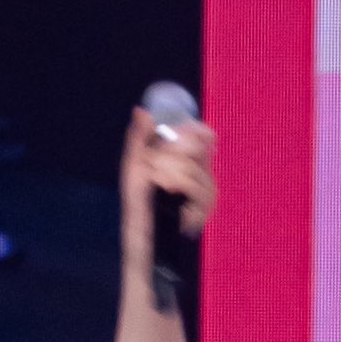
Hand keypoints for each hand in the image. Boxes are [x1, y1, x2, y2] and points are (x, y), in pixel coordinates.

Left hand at [124, 102, 217, 239]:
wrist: (140, 230)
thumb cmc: (137, 200)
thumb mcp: (134, 165)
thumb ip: (139, 138)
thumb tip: (140, 110)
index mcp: (190, 161)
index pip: (203, 136)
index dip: (193, 128)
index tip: (176, 128)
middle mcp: (202, 174)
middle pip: (197, 147)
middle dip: (169, 151)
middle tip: (151, 163)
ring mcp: (206, 191)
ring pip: (191, 166)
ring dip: (167, 169)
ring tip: (155, 179)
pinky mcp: (205, 208)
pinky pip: (194, 185)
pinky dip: (176, 182)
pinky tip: (165, 188)